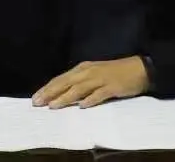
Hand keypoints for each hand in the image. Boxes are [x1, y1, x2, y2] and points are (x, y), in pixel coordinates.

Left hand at [32, 56, 148, 108]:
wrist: (139, 68)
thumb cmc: (114, 72)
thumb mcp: (94, 74)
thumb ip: (80, 82)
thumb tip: (61, 94)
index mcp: (83, 68)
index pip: (61, 79)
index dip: (47, 88)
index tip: (35, 98)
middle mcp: (89, 72)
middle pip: (66, 83)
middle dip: (50, 93)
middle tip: (37, 103)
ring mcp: (101, 79)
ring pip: (79, 88)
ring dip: (65, 97)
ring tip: (53, 106)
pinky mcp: (112, 86)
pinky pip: (100, 94)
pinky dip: (91, 99)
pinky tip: (83, 106)